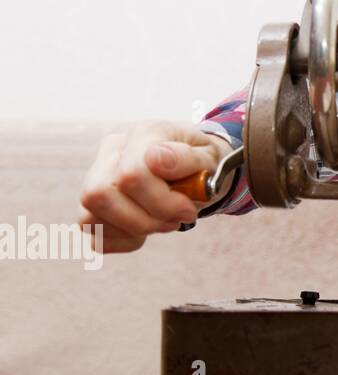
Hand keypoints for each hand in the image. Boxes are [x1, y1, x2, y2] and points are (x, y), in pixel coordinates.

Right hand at [78, 120, 230, 253]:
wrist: (199, 169)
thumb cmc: (203, 162)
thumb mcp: (210, 156)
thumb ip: (187, 158)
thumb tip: (156, 159)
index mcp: (144, 133)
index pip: (131, 173)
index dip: (162, 202)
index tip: (188, 210)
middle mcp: (112, 151)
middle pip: (100, 194)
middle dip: (144, 220)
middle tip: (176, 220)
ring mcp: (95, 177)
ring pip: (90, 218)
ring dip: (135, 230)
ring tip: (164, 222)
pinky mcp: (91, 206)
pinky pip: (95, 237)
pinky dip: (124, 241)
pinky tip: (146, 229)